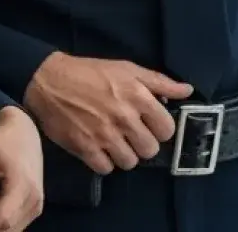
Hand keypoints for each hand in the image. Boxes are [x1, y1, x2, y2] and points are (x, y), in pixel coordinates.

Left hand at [0, 108, 44, 230]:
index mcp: (22, 185)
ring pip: (12, 230)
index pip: (1, 220)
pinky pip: (17, 225)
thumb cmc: (0, 140)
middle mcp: (34, 199)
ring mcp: (37, 205)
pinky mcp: (36, 207)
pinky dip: (1, 223)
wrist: (26, 131)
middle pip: (6, 229)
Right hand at [23, 52, 192, 173]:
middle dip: (144, 144)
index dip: (161, 129)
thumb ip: (160, 82)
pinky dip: (105, 162)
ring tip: (117, 143)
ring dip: (125, 155)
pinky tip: (101, 149)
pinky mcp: (84, 147)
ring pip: (130, 163)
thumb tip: (188, 91)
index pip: (167, 129)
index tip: (151, 125)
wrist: (49, 81)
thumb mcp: (128, 69)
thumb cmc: (91, 72)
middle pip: (150, 149)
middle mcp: (123, 117)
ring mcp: (103, 135)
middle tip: (133, 135)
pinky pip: (106, 168)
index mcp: (137, 96)